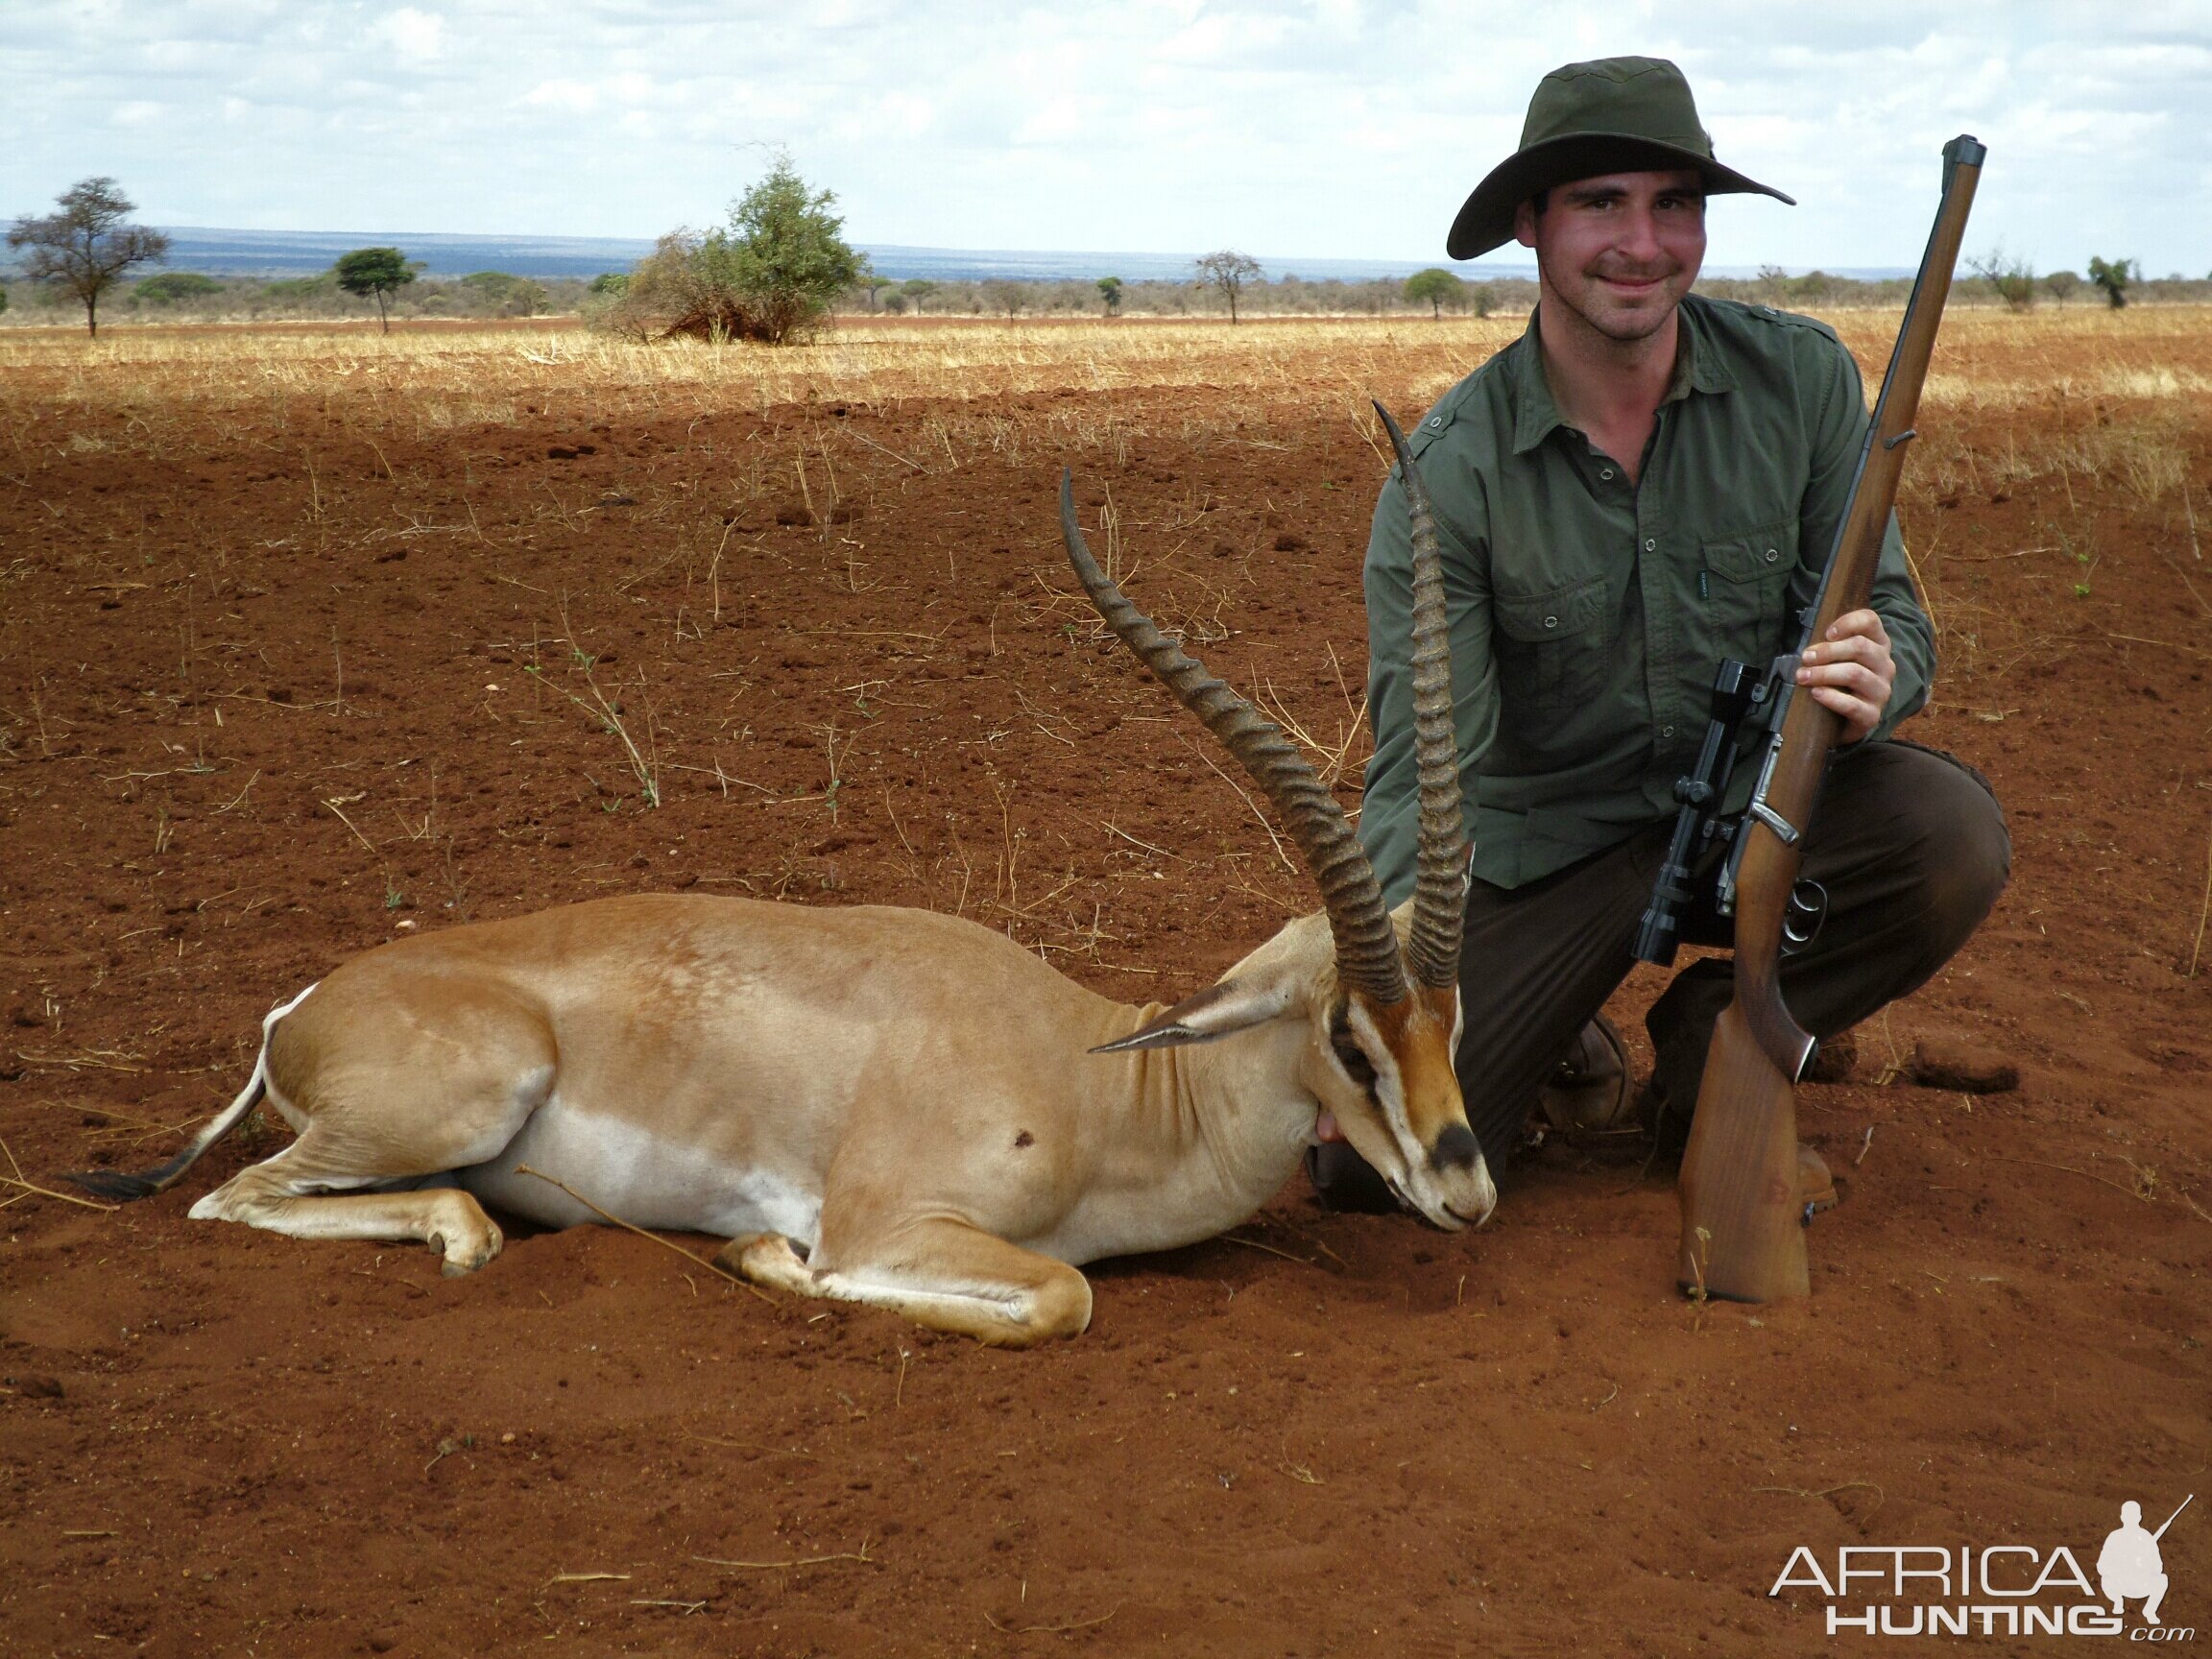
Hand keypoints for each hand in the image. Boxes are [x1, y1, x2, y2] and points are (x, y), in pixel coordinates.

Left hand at [1795, 609, 1893, 744]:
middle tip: (1805, 658)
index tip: (1827, 633)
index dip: (1848, 622)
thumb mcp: (1836, 660)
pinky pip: (1852, 705)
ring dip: (1824, 673)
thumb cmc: (1838, 684)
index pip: (1870, 621)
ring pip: (1855, 674)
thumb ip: (1829, 647)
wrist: (1843, 723)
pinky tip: (1816, 694)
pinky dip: (1831, 698)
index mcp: (1877, 645)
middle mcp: (1885, 665)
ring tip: (1803, 676)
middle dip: (1828, 651)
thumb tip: (1806, 643)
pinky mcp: (1872, 715)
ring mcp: (1881, 691)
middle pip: (1860, 647)